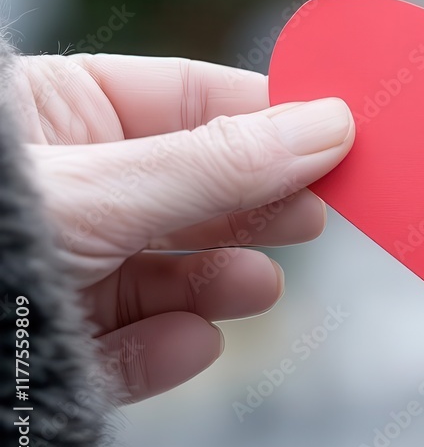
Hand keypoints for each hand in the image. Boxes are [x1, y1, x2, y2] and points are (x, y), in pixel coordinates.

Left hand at [11, 54, 353, 401]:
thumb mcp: (100, 189)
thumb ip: (217, 164)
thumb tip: (328, 124)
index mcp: (68, 115)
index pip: (195, 99)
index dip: (272, 115)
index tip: (341, 134)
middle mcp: (76, 186)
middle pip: (193, 185)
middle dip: (255, 203)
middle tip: (319, 212)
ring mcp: (67, 265)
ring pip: (167, 268)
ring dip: (218, 281)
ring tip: (259, 286)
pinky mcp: (58, 344)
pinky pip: (125, 342)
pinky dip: (162, 347)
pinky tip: (190, 342)